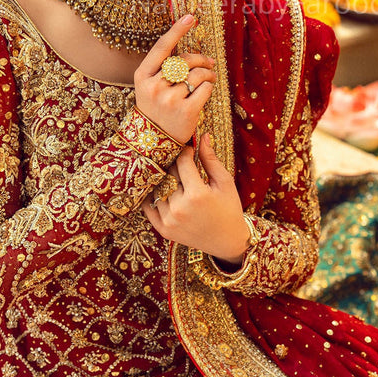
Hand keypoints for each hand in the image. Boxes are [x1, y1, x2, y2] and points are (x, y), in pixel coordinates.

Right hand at [134, 15, 215, 144]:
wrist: (152, 141)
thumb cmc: (155, 107)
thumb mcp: (150, 85)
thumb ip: (165, 68)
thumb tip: (195, 53)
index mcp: (143, 76)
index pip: (162, 48)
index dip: (176, 31)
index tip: (190, 17)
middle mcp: (154, 86)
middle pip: (184, 60)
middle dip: (200, 58)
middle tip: (210, 62)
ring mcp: (169, 99)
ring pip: (197, 73)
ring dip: (208, 73)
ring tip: (209, 77)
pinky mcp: (186, 111)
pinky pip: (205, 88)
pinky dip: (209, 87)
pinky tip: (206, 91)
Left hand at [142, 134, 250, 264]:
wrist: (227, 241)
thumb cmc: (229, 208)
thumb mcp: (224, 182)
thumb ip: (210, 159)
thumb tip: (202, 136)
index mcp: (197, 194)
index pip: (182, 163)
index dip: (186, 152)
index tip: (189, 150)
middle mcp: (180, 208)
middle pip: (169, 174)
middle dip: (176, 165)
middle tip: (181, 163)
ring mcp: (169, 220)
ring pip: (157, 188)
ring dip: (164, 180)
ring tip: (173, 177)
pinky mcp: (163, 230)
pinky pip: (148, 206)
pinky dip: (152, 196)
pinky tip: (161, 189)